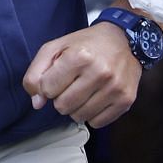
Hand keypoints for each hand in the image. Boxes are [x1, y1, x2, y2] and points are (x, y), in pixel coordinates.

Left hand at [22, 24, 141, 127]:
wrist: (124, 40)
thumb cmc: (86, 44)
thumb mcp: (55, 48)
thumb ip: (36, 73)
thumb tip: (37, 103)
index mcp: (79, 56)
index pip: (47, 89)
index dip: (48, 85)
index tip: (57, 77)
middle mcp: (100, 72)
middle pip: (63, 106)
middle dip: (61, 97)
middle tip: (71, 84)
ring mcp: (115, 88)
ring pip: (79, 117)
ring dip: (77, 107)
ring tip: (84, 90)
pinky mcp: (126, 100)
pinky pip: (97, 123)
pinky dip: (92, 114)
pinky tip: (96, 97)